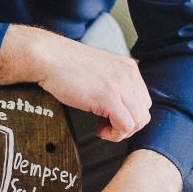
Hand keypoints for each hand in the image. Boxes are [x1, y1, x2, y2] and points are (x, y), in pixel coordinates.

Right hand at [0, 24, 151, 141]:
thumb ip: (113, 83)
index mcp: (129, 68)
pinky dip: (114, 134)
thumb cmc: (65, 64)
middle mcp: (129, 75)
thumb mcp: (99, 70)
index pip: (143, 101)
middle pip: (143, 113)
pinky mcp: (108, 97)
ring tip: (102, 128)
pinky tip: (99, 130)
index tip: (109, 116)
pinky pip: (125, 126)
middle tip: (105, 125)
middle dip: (126, 125)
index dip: (128, 114)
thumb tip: (117, 105)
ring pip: (138, 122)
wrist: (49, 57)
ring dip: (120, 131)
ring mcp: (120, 85)